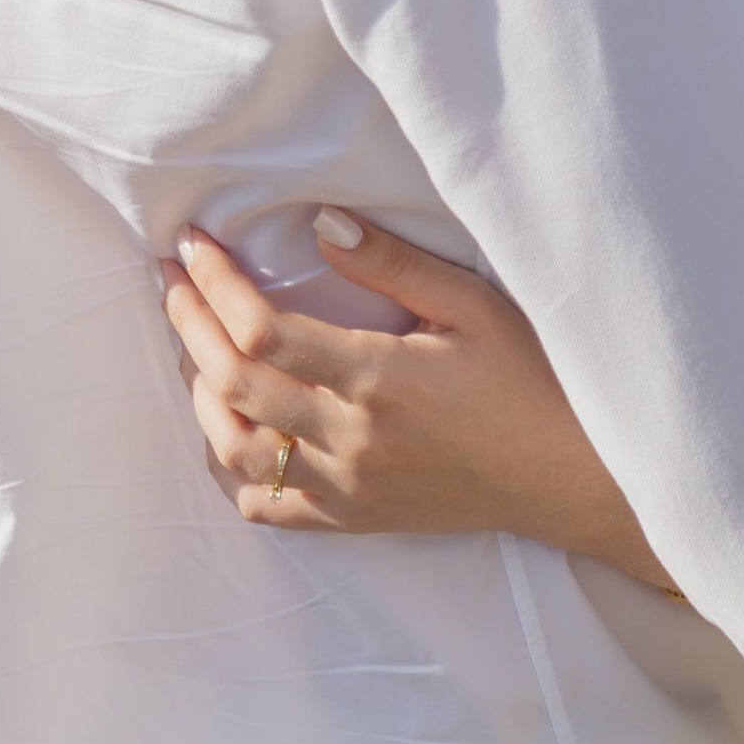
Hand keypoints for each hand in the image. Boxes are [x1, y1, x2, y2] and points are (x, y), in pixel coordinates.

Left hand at [160, 208, 675, 590]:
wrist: (571, 477)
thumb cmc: (532, 379)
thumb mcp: (473, 305)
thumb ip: (393, 265)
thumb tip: (320, 222)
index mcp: (378, 381)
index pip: (263, 332)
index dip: (215, 286)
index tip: (193, 244)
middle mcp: (351, 442)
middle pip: (232, 385)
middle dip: (188, 324)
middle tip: (173, 278)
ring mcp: (347, 490)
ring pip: (236, 450)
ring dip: (200, 393)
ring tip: (193, 343)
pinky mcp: (354, 520)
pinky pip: (268, 506)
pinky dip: (234, 466)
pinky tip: (231, 425)